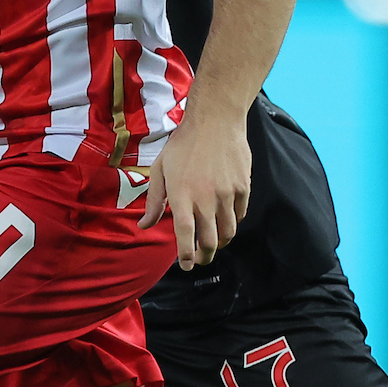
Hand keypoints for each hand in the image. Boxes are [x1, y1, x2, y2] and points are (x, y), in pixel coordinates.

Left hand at [137, 108, 249, 268]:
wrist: (215, 120)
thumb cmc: (182, 144)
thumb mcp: (160, 170)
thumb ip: (155, 202)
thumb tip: (144, 226)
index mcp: (182, 195)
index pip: (185, 236)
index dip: (185, 256)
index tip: (185, 266)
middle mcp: (206, 198)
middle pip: (210, 242)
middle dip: (204, 258)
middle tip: (199, 260)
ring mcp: (228, 193)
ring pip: (228, 233)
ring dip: (220, 243)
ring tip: (212, 243)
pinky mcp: (243, 187)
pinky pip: (239, 215)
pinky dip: (231, 224)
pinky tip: (223, 221)